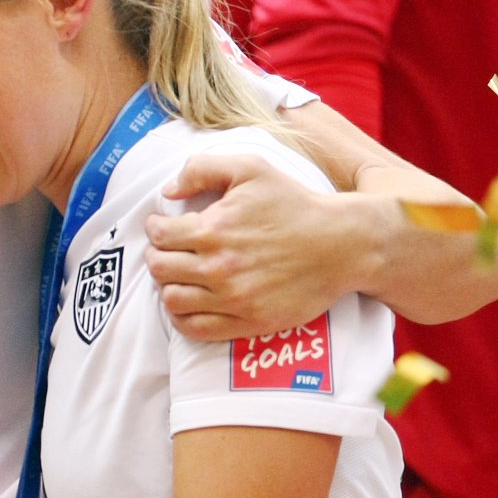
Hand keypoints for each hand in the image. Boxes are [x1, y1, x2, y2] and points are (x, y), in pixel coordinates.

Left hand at [146, 153, 351, 340]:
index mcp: (213, 230)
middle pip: (160, 268)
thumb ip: (202, 169)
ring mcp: (233, 299)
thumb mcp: (250, 168)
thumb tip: (167, 191)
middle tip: (167, 250)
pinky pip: (196, 329)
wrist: (342, 245)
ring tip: (178, 275)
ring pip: (172, 300)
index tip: (162, 226)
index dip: (155, 228)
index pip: (159, 236)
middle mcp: (218, 268)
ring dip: (167, 286)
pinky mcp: (248, 322)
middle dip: (157, 255)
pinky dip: (182, 317)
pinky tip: (189, 301)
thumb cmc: (294, 204)